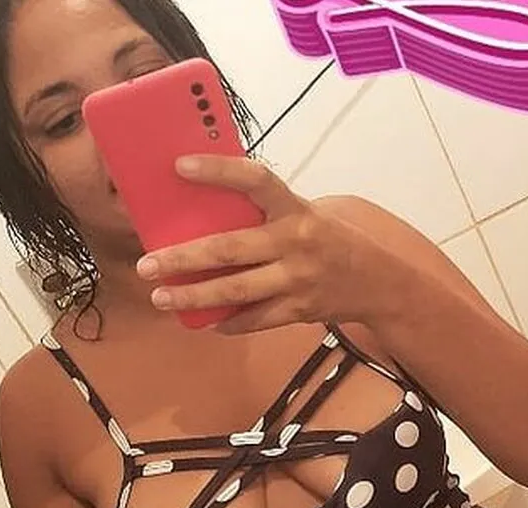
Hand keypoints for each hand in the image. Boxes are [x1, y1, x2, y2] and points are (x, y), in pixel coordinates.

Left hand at [135, 156, 397, 334]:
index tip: (178, 166)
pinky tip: (204, 322)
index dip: (217, 170)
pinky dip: (228, 323)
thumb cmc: (333, 241)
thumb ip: (267, 212)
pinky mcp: (299, 310)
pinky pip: (255, 319)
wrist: (380, 283)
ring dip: (193, 297)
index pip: (254, 179)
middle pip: (229, 249)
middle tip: (147, 264)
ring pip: (235, 291)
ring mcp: (297, 280)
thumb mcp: (307, 213)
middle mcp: (295, 243)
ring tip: (161, 297)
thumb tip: (208, 208)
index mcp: (295, 209)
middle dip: (182, 259)